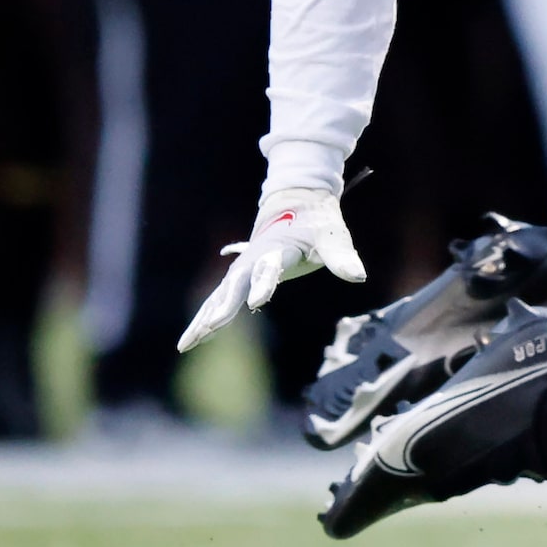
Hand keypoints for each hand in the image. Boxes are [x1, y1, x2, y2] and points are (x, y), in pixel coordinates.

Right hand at [177, 186, 366, 351]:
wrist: (295, 203)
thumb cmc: (317, 223)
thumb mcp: (333, 236)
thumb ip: (342, 257)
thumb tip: (359, 276)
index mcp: (279, 247)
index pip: (270, 266)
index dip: (264, 283)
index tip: (256, 302)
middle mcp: (254, 258)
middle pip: (236, 284)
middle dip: (224, 306)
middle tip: (212, 327)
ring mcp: (242, 268)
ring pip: (219, 296)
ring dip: (204, 318)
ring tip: (188, 344)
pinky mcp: (238, 277)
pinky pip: (217, 300)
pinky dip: (204, 318)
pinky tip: (191, 341)